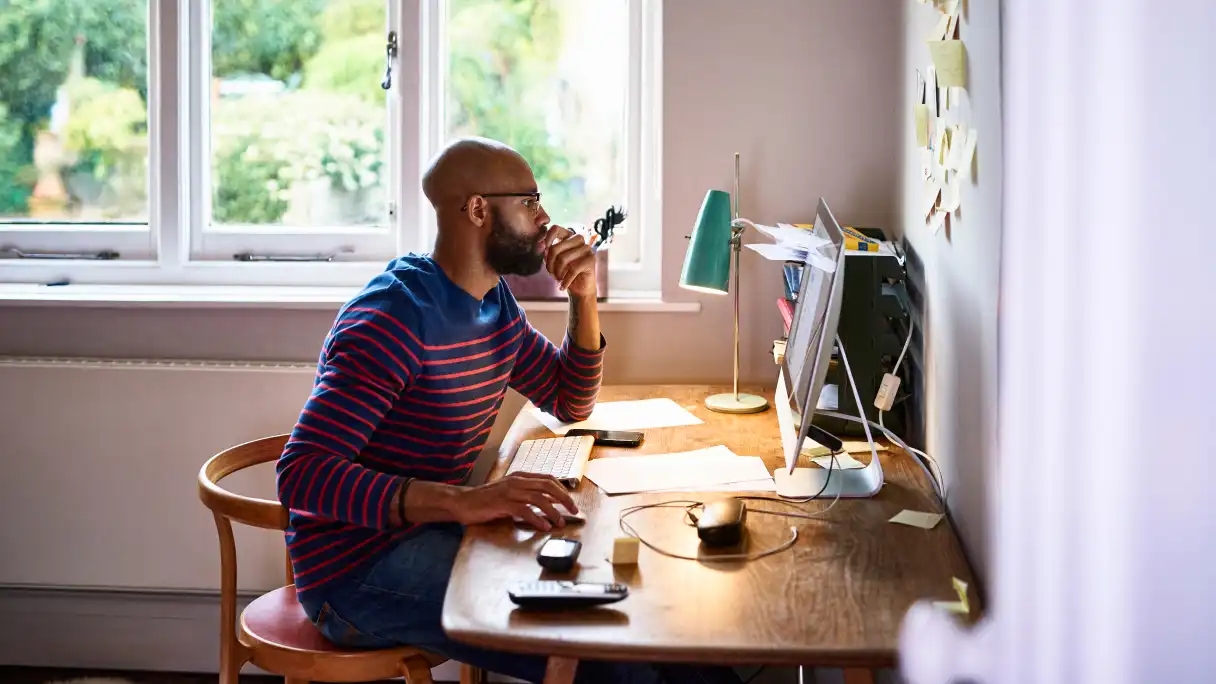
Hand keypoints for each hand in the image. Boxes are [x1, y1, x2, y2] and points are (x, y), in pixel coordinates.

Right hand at [454, 472, 578, 530]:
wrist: (463, 502)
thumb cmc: (487, 500)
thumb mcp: (510, 493)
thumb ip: (527, 495)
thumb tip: (548, 503)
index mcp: (520, 477)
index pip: (548, 479)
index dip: (563, 490)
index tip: (571, 503)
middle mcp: (517, 481)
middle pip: (548, 486)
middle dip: (564, 499)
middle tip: (574, 511)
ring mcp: (509, 491)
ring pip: (539, 498)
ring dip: (553, 511)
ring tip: (560, 523)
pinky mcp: (502, 503)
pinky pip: (525, 510)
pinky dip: (537, 519)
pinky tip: (543, 526)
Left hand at [543, 224, 597, 298]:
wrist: (579, 289)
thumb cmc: (565, 273)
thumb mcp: (552, 262)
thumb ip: (547, 253)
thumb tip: (540, 246)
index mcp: (568, 237)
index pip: (556, 229)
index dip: (547, 239)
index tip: (543, 251)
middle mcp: (578, 240)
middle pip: (556, 248)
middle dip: (550, 264)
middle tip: (551, 274)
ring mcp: (586, 249)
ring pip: (563, 259)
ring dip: (557, 273)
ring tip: (558, 279)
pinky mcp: (591, 260)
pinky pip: (573, 269)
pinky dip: (566, 280)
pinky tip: (563, 286)